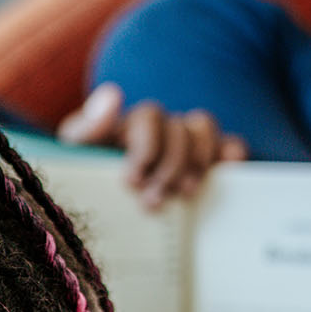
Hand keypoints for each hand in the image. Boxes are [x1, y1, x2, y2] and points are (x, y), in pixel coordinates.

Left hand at [56, 82, 247, 210]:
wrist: (109, 217)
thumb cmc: (91, 181)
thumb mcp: (79, 155)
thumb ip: (86, 128)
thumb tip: (114, 94)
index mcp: (129, 124)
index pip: (149, 117)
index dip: (145, 147)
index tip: (132, 182)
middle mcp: (160, 126)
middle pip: (176, 128)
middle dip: (167, 167)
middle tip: (153, 203)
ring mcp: (186, 140)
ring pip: (202, 128)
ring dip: (197, 161)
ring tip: (185, 194)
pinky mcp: (209, 160)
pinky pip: (229, 143)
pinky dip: (231, 152)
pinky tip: (228, 165)